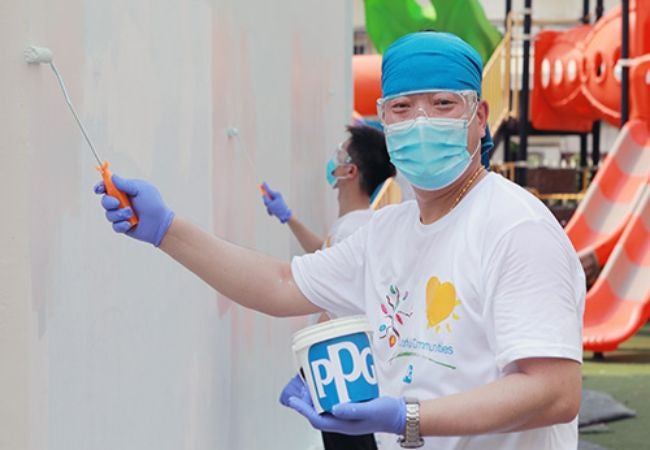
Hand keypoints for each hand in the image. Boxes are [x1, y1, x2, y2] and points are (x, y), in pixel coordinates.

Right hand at [94, 174, 174, 245]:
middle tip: (118, 203)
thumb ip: (126, 184)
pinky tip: (130, 224)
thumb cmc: (154, 204)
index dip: (101, 187)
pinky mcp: (123, 226)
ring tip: (131, 214)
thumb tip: (112, 177)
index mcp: (125, 191)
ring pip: (109, 214)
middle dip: (109, 202)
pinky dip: (121, 225)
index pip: (108, 187)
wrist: (161, 223)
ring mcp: (121, 214)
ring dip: (119, 214)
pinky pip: (115, 226)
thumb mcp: (141, 189)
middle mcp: (122, 202)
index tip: (99, 189)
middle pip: (105, 201)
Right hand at [261, 181, 291, 223]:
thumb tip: (263, 195)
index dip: (264, 186)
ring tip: (272, 211)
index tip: (262, 182)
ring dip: (268, 207)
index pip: (268, 189)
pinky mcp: (276, 204)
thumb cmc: (278, 210)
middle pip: (267, 197)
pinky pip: (270, 206)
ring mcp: (276, 200)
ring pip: (268, 203)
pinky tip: (273, 213)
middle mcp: (276, 196)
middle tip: (268, 206)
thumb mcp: (270, 205)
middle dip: (266, 202)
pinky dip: (270, 210)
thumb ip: (266, 199)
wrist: (286, 216)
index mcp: (276, 194)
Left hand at [279, 375, 405, 435]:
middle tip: (302, 388)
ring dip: (317, 396)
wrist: (400, 414)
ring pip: (326, 406)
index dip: (303, 410)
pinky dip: (330, 391)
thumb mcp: (370, 409)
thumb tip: (334, 408)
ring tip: (312, 383)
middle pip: (318, 413)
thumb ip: (353, 409)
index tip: (293, 400)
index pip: (317, 420)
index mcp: (344, 425)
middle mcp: (343, 420)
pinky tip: (331, 381)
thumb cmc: (387, 415)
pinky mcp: (353, 405)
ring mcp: (347, 413)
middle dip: (307, 402)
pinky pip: (336, 400)